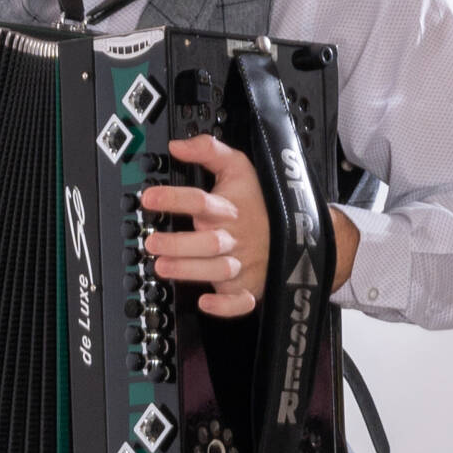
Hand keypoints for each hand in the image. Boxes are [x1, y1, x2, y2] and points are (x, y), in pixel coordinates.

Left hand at [140, 134, 268, 318]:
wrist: (302, 230)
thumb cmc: (262, 198)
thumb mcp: (238, 165)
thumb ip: (208, 150)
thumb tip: (177, 146)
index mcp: (229, 208)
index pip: (201, 200)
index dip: (174, 198)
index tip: (149, 197)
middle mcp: (234, 237)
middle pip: (207, 241)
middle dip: (178, 244)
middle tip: (151, 242)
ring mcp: (243, 263)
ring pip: (217, 270)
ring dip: (190, 270)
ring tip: (162, 267)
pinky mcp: (249, 286)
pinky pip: (240, 302)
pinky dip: (225, 306)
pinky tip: (206, 302)